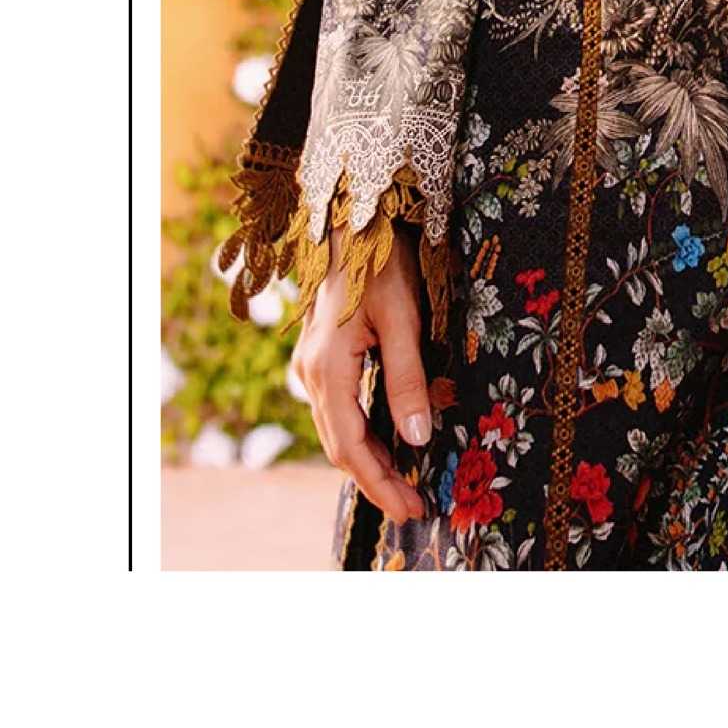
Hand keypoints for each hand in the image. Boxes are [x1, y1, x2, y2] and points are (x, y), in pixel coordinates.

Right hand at [294, 224, 431, 525]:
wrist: (353, 219)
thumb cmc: (380, 261)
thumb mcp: (403, 318)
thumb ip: (407, 379)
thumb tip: (416, 439)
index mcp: (328, 368)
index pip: (351, 447)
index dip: (380, 482)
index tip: (412, 507)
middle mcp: (311, 373)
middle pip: (340, 446)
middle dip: (377, 479)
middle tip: (415, 505)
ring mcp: (312, 365)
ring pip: (337, 430)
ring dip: (369, 460)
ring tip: (405, 483)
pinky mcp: (321, 357)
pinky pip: (339, 409)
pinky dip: (362, 434)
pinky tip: (388, 442)